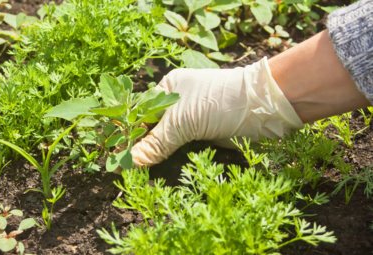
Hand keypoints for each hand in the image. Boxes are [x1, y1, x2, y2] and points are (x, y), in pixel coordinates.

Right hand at [131, 57, 303, 166]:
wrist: (261, 108)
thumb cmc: (219, 102)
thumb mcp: (182, 121)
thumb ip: (155, 143)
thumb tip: (128, 163)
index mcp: (167, 90)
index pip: (139, 114)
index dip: (127, 134)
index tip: (114, 155)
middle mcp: (176, 104)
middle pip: (151, 129)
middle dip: (138, 147)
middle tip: (122, 168)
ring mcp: (190, 120)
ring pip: (165, 141)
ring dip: (153, 156)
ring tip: (134, 174)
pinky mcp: (201, 136)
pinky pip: (179, 149)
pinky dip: (169, 160)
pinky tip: (156, 170)